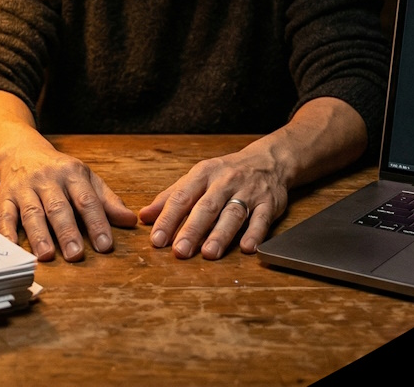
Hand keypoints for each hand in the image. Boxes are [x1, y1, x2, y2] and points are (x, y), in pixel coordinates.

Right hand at [0, 143, 137, 261]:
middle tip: (76, 255)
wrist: (21, 151)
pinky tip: (12, 247)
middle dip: (67, 232)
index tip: (105, 245)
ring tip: (47, 255)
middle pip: (58, 208)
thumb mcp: (86, 179)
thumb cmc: (59, 171)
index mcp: (72, 174)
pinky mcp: (5, 196)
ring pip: (32, 213)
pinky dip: (7, 232)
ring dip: (39, 235)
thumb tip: (130, 221)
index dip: (97, 223)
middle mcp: (48, 180)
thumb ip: (107, 201)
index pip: (86, 200)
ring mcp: (25, 188)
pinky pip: (4, 215)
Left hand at [138, 149, 288, 259]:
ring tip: (209, 253)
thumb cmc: (226, 173)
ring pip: (233, 214)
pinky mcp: (269, 203)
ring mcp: (248, 192)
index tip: (156, 239)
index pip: (182, 197)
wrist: (268, 160)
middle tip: (180, 251)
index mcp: (203, 174)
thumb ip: (170, 197)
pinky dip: (255, 233)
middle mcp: (224, 182)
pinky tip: (247, 248)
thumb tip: (144, 217)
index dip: (168, 219)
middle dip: (192, 230)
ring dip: (221, 234)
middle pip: (206, 207)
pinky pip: (262, 218)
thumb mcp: (196, 178)